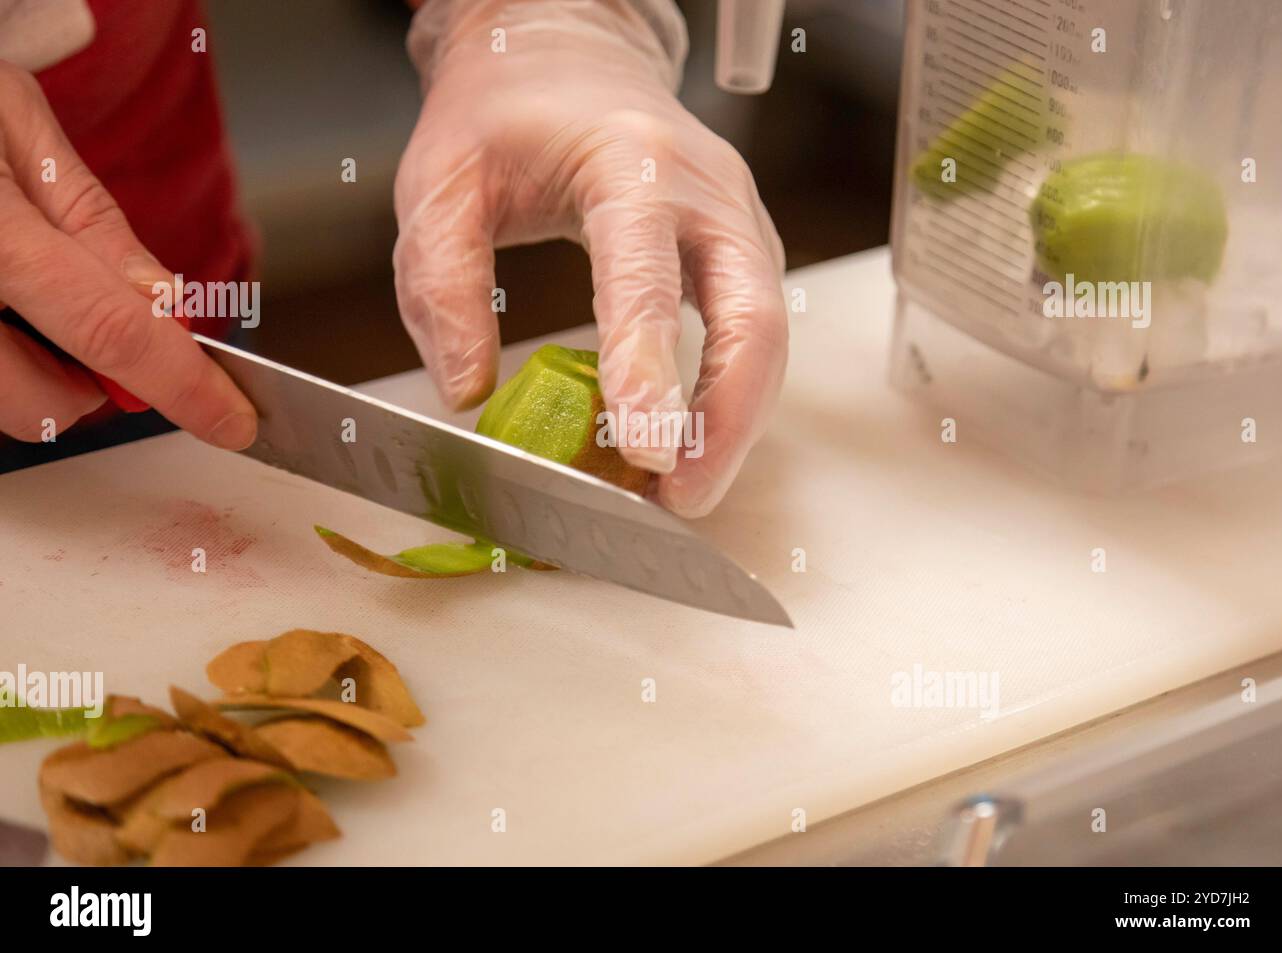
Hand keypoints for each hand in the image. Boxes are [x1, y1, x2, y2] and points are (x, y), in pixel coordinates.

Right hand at [0, 61, 255, 448]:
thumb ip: (90, 220)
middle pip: (43, 401)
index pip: (111, 330)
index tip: (232, 419)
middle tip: (96, 323)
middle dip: (92, 385)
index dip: (184, 385)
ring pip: (2, 406)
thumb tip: (161, 299)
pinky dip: (1, 358)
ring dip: (36, 374)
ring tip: (25, 296)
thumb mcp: (13, 122)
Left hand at [394, 0, 787, 516]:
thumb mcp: (440, 183)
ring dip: (736, 422)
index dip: (651, 371)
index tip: (646, 453)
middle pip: (755, 320)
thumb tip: (467, 392)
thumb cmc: (504, 114)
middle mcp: (707, 191)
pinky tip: (690, 444)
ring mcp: (738, 220)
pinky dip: (731, 397)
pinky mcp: (742, 248)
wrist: (569, 54)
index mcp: (630, 164)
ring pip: (768, 336)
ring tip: (683, 491)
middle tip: (683, 498)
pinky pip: (755, 332)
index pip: (650, 280)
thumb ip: (442, 284)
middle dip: (728, 420)